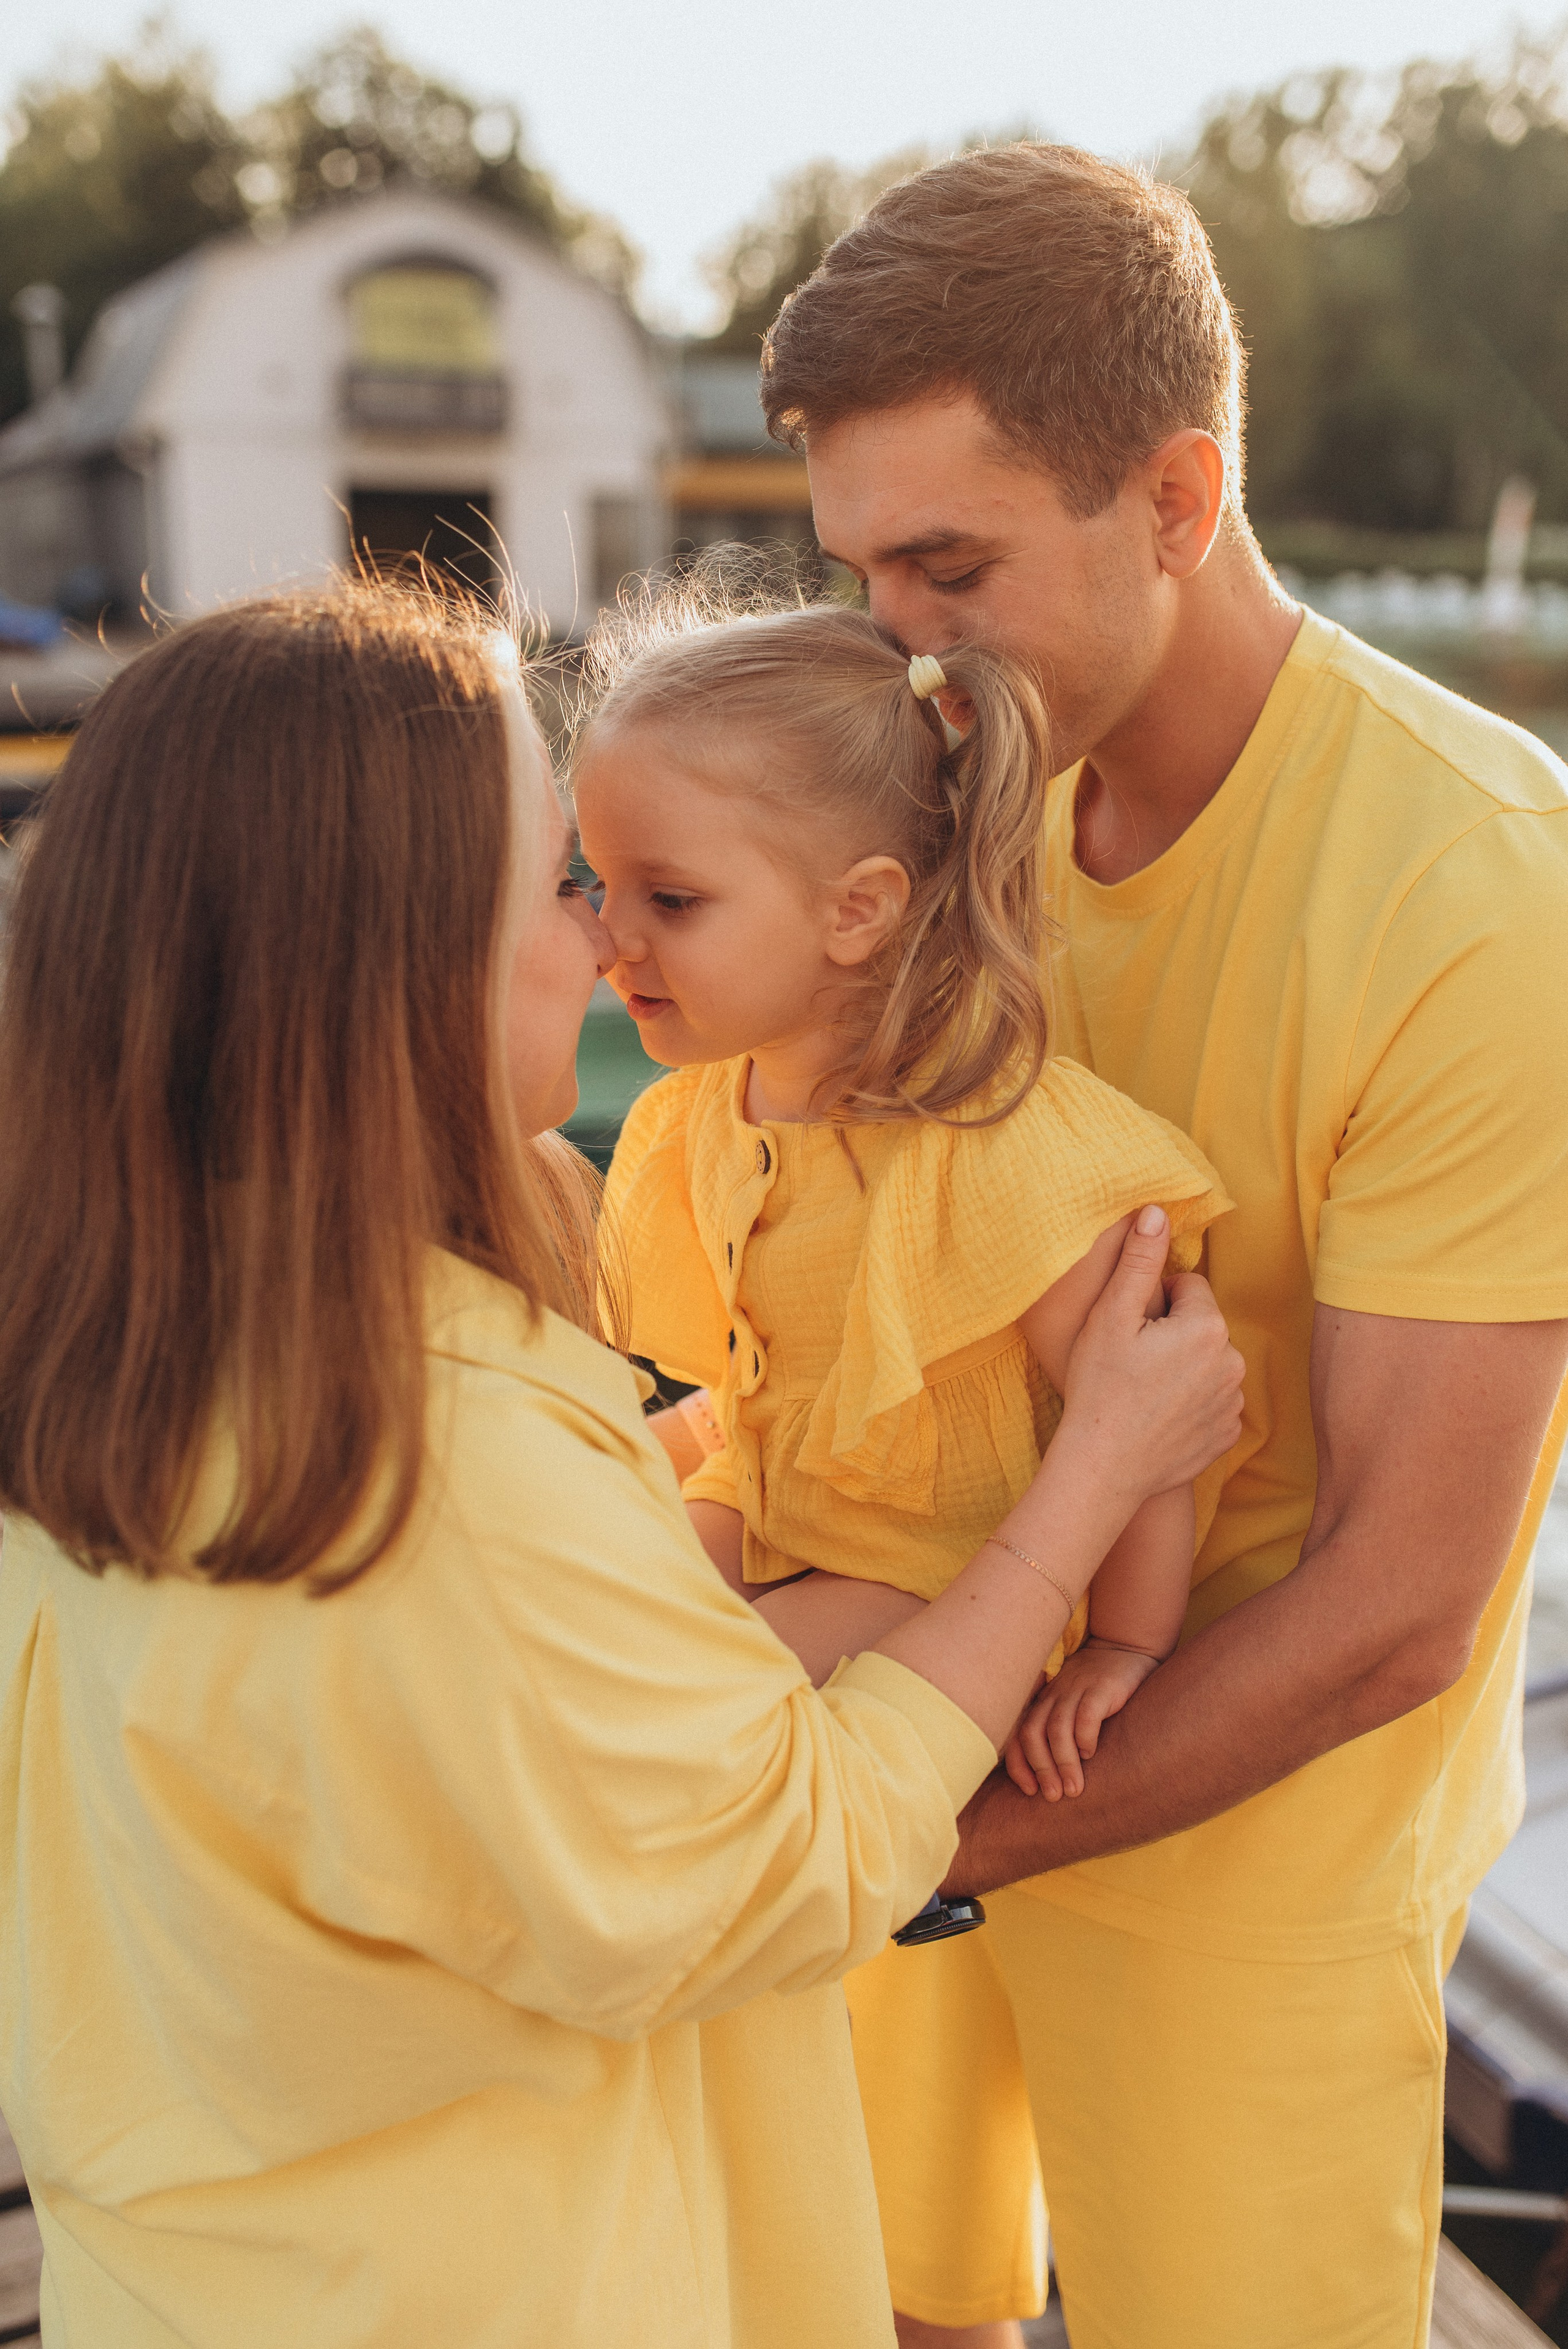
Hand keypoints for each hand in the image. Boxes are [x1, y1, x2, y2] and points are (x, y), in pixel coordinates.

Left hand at [1004, 1638, 1162, 1798]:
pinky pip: (1086, 1713)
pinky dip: (1085, 1737)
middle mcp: (1053, 1695)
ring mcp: (1076, 1689)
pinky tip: (1092, 1754)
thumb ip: (1056, 1733)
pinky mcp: (1101, 1687)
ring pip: (1057, 1728)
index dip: (1018, 1764)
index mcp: (1042, 1703)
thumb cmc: (1095, 1690)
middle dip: (1041, 1768)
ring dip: (1063, 1762)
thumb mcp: (1069, 1706)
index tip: (1029, 1791)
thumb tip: (1048, 1780)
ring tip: (1074, 1789)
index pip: (1017, 1735)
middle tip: (1054, 1796)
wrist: (1124, 1649)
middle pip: (1032, 1733)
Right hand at [1059, 1207, 1243, 1505]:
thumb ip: (1139, 1261)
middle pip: (1201, 1325)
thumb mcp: (1110, 1316)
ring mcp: (1233, 1403)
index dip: (1154, 1303)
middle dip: (1172, 1334)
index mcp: (1208, 1327)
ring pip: (1207, 1363)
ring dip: (1183, 1368)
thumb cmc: (1100, 1388)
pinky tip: (1158, 1416)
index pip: (1188, 1287)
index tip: (1130, 1330)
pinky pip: (1213, 1402)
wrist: (1103, 1468)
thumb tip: (1157, 1210)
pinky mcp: (1227, 1435)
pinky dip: (1191, 1404)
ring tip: (1143, 1391)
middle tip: (1132, 1361)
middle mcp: (1232, 1363)